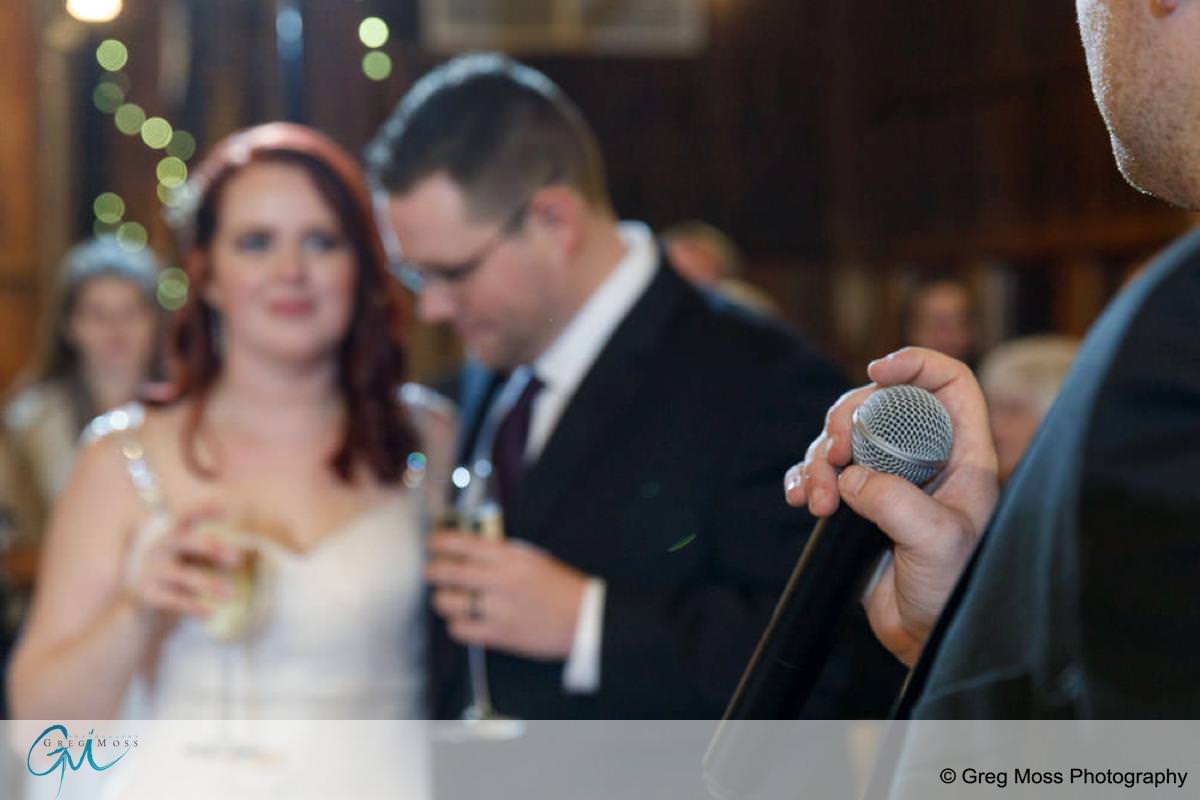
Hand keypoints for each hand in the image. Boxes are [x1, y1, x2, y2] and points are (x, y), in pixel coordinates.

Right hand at [125, 508, 244, 620]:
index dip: (202, 510)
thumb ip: (210, 554)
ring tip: (233, 594)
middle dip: (211, 548)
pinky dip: (194, 607)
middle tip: (238, 559)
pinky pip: (175, 600)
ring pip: (183, 575)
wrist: (140, 605)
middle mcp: (158, 549)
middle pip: (184, 542)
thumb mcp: (191, 559)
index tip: (225, 506)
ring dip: (210, 584)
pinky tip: (212, 613)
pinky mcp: (149, 594)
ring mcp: (152, 571)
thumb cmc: (177, 574)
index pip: (184, 516)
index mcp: (170, 535)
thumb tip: (236, 557)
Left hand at [425, 530, 587, 659]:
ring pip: (447, 602)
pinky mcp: (498, 635)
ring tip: (449, 599)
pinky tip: (463, 621)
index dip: (440, 542)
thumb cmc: (559, 585)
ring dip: (443, 599)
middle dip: (432, 571)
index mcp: (509, 557)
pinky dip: (456, 625)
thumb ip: (501, 552)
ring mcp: (497, 609)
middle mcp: (499, 580)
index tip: (431, 543)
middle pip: (447, 572)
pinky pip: (459, 630)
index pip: (462, 543)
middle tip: (430, 572)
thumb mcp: (532, 558)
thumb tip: (468, 548)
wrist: (583, 619)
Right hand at [783, 347, 998, 665]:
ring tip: (819, 502)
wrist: (925, 637)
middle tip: (837, 454)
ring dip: (819, 460)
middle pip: (879, 402)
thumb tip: (850, 478)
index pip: (947, 384)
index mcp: (961, 455)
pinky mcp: (855, 501)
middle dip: (847, 420)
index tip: (878, 370)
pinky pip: (820, 471)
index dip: (916, 364)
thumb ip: (895, 502)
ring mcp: (887, 477)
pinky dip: (804, 479)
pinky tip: (801, 501)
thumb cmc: (954, 590)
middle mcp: (923, 457)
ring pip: (843, 436)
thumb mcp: (937, 541)